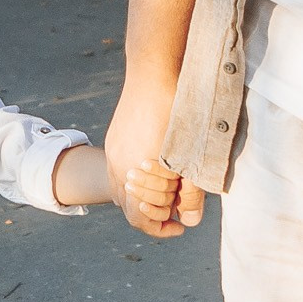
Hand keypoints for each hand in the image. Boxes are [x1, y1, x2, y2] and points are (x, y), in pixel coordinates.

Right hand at [105, 88, 202, 238]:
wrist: (153, 73)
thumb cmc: (177, 113)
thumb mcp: (189, 157)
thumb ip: (190, 192)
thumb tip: (190, 221)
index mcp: (134, 175)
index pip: (140, 219)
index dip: (161, 228)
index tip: (179, 225)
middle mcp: (117, 167)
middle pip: (129, 207)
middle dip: (153, 213)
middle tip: (176, 208)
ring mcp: (113, 153)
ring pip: (123, 190)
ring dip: (144, 196)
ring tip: (168, 189)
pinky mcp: (115, 140)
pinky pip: (120, 171)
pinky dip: (136, 179)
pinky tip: (155, 169)